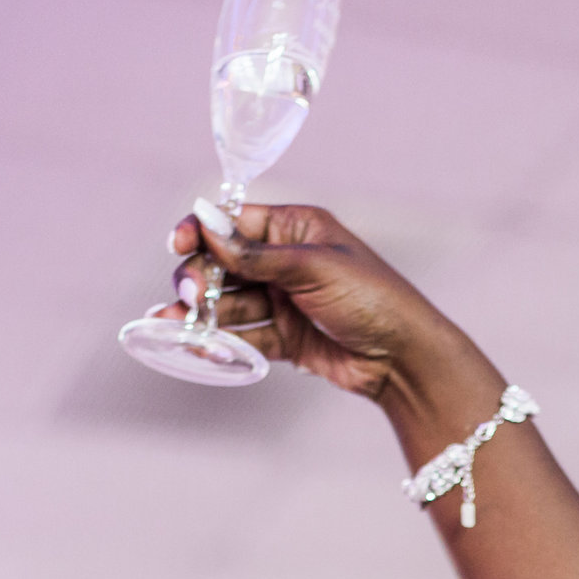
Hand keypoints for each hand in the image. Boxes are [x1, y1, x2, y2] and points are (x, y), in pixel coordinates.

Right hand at [154, 204, 501, 430]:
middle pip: (224, 263)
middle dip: (201, 278)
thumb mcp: (311, 267)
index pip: (235, 222)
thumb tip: (204, 221)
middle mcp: (285, 261)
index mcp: (295, 228)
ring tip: (175, 325)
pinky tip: (199, 346)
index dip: (202, 230)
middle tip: (191, 297)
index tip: (177, 244)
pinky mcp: (286, 338)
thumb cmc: (371, 298)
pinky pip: (244, 335)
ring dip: (202, 313)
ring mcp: (284, 300)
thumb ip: (254, 253)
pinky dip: (222, 341)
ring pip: (229, 303)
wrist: (404, 357)